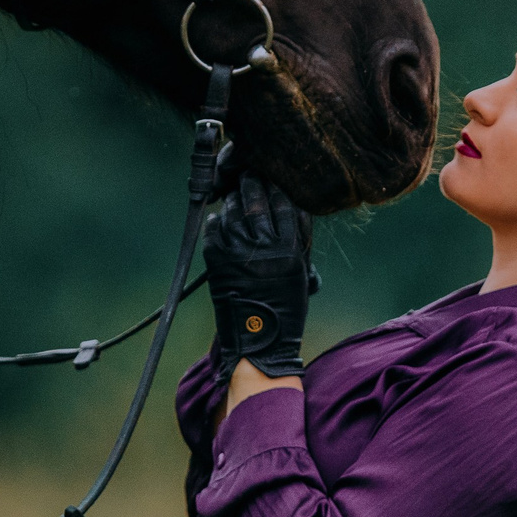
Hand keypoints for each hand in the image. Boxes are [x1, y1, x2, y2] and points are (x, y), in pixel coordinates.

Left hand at [202, 170, 313, 378]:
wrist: (260, 343)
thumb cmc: (286, 309)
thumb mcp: (302, 273)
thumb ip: (299, 241)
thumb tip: (292, 206)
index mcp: (290, 251)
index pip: (285, 205)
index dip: (278, 187)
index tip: (273, 177)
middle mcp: (265, 249)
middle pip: (257, 202)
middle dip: (253, 183)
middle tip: (250, 173)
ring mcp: (238, 254)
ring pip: (234, 211)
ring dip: (233, 199)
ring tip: (234, 194)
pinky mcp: (217, 261)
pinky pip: (214, 229)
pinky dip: (216, 219)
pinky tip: (219, 216)